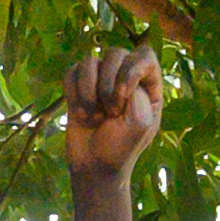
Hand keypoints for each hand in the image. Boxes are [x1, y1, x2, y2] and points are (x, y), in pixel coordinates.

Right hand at [65, 47, 166, 176]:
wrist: (93, 167)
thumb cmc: (121, 148)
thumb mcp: (140, 123)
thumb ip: (137, 92)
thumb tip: (117, 73)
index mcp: (148, 85)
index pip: (144, 56)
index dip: (130, 71)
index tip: (121, 98)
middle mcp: (125, 77)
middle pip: (115, 53)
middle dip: (107, 85)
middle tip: (110, 114)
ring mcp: (100, 80)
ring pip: (89, 61)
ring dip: (88, 92)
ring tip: (94, 117)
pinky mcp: (78, 87)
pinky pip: (71, 72)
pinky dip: (73, 93)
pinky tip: (81, 114)